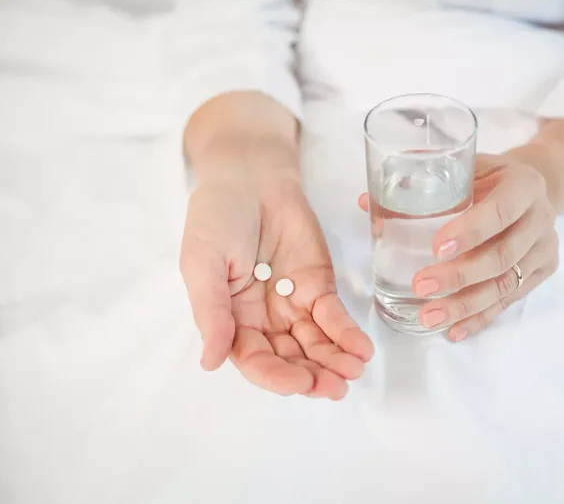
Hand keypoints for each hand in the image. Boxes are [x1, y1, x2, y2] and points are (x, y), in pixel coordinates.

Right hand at [181, 162, 373, 399]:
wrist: (250, 176)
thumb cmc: (216, 217)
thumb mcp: (202, 263)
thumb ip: (210, 311)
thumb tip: (209, 361)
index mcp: (231, 320)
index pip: (254, 360)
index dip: (276, 376)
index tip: (299, 382)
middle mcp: (264, 320)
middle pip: (289, 359)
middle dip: (312, 376)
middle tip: (334, 387)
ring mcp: (294, 304)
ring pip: (316, 344)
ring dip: (335, 361)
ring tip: (353, 372)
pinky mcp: (319, 285)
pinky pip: (334, 316)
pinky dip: (348, 333)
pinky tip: (361, 349)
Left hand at [359, 152, 557, 341]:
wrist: (537, 185)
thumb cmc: (489, 175)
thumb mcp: (466, 166)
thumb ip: (421, 180)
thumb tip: (365, 201)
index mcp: (524, 185)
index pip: (501, 210)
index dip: (471, 231)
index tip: (436, 248)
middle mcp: (540, 218)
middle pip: (503, 255)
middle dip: (460, 276)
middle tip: (420, 286)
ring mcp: (543, 249)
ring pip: (506, 285)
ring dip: (465, 305)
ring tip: (429, 316)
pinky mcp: (541, 273)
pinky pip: (509, 301)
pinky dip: (479, 318)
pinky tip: (454, 330)